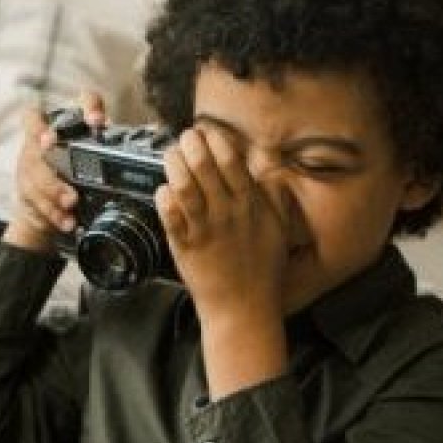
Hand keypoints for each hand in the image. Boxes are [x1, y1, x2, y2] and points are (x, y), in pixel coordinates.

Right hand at [3, 92, 106, 253]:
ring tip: (70, 204)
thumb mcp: (101, 159)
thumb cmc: (81, 173)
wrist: (50, 201)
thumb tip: (156, 131)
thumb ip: (120, 145)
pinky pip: (32, 193)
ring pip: (35, 168)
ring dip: (53, 188)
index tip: (97, 122)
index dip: (88, 107)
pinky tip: (65, 219)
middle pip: (43, 135)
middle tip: (66, 172)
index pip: (84, 99)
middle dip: (53, 149)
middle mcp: (49, 133)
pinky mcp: (24, 181)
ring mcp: (32, 156)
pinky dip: (49, 209)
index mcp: (77, 121)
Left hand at [155, 125, 288, 323]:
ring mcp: (204, 230)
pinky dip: (164, 199)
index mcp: (250, 206)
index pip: (231, 162)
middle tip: (184, 138)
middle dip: (190, 145)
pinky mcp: (185, 247)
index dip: (216, 141)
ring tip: (170, 156)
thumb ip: (276, 197)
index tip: (208, 133)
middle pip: (203, 167)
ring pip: (183, 186)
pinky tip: (163, 190)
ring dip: (173, 165)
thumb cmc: (263, 272)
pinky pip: (169, 216)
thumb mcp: (280, 231)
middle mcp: (226, 214)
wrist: (244, 310)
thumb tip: (271, 170)